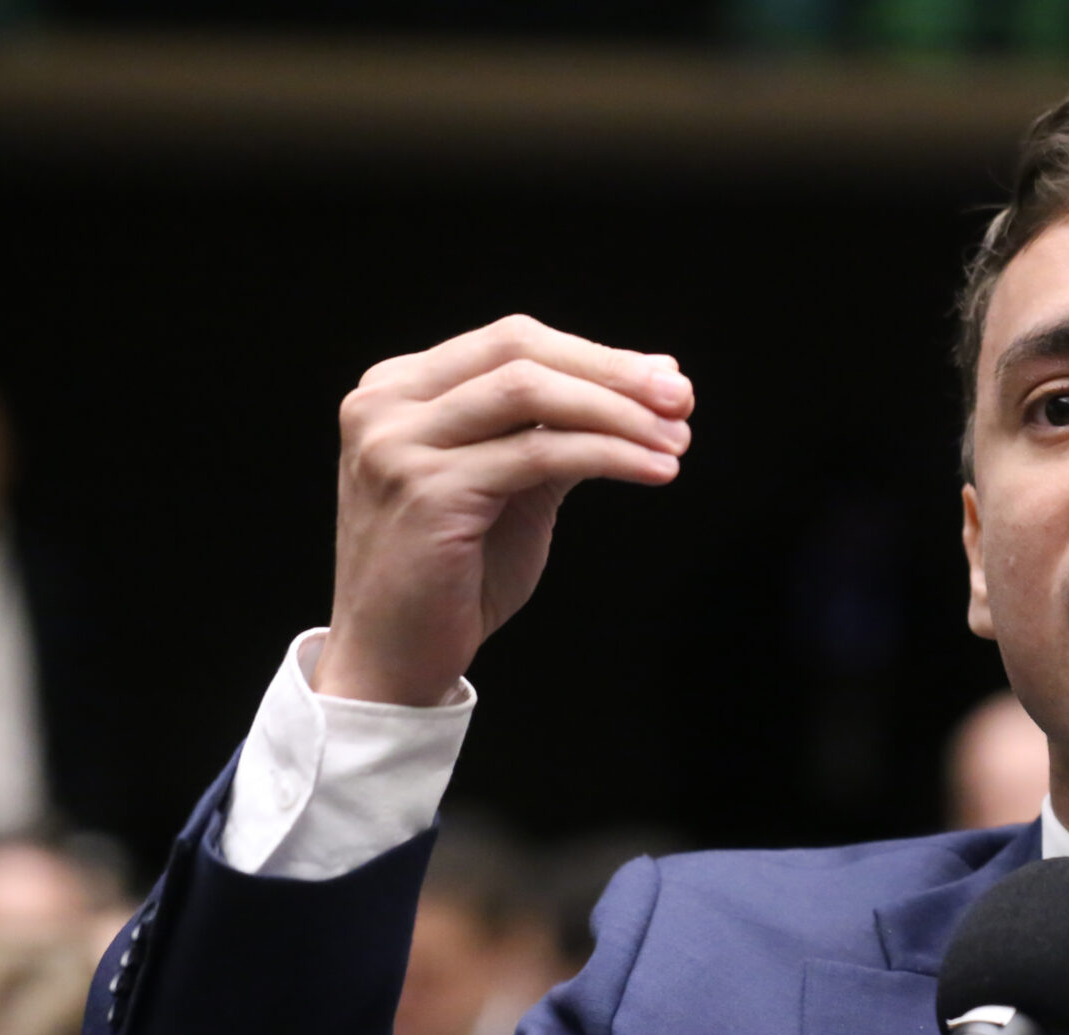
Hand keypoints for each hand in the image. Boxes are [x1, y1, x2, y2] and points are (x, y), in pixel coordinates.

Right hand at [315, 314, 693, 704]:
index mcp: (400, 389)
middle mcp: (386, 404)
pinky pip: (539, 455)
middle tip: (682, 399)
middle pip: (520, 352)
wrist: (393, 657)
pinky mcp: (428, 491)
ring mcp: (399, 444)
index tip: (667, 380)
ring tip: (676, 440)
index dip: (597, 356)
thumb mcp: (511, 486)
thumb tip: (650, 383)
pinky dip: (608, 456)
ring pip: (531, 394)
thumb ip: (558, 432)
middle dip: (613, 372)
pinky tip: (654, 470)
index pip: (513, 343)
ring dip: (618, 413)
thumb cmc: (454, 575)